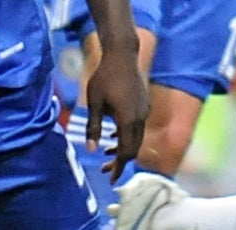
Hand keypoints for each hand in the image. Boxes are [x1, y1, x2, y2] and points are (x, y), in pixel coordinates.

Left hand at [81, 33, 148, 174]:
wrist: (122, 54)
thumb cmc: (104, 76)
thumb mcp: (93, 102)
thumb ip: (93, 126)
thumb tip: (90, 150)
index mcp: (128, 120)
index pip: (126, 152)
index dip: (118, 168)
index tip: (111, 180)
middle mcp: (140, 118)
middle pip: (133, 148)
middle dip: (120, 162)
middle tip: (106, 170)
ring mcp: (144, 111)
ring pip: (136, 138)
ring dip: (123, 147)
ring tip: (107, 153)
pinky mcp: (144, 104)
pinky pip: (137, 127)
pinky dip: (127, 135)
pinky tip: (113, 134)